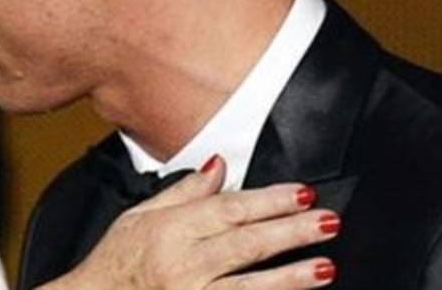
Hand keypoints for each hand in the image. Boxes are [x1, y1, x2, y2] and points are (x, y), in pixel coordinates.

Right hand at [39, 155, 337, 289]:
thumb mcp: (139, 217)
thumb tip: (219, 164)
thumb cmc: (114, 263)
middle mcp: (180, 264)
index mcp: (167, 231)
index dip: (268, 200)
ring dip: (290, 276)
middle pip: (245, 244)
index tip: (301, 193)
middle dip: (290, 231)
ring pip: (249, 286)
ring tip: (325, 266)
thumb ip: (184, 192)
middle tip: (327, 220)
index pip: (228, 210)